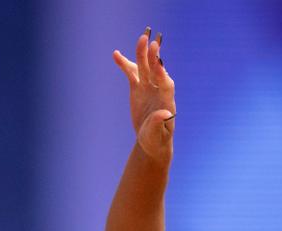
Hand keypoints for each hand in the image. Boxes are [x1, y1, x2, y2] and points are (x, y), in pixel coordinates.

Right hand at [112, 27, 176, 161]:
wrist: (151, 141)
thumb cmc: (156, 140)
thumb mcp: (157, 134)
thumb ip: (159, 123)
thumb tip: (164, 114)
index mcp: (166, 100)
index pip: (165, 82)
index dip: (161, 71)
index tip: (158, 60)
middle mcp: (158, 89)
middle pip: (156, 70)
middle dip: (153, 57)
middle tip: (151, 42)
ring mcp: (148, 87)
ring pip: (144, 67)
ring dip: (141, 54)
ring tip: (140, 38)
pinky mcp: (137, 88)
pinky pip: (131, 73)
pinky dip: (124, 64)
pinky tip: (116, 54)